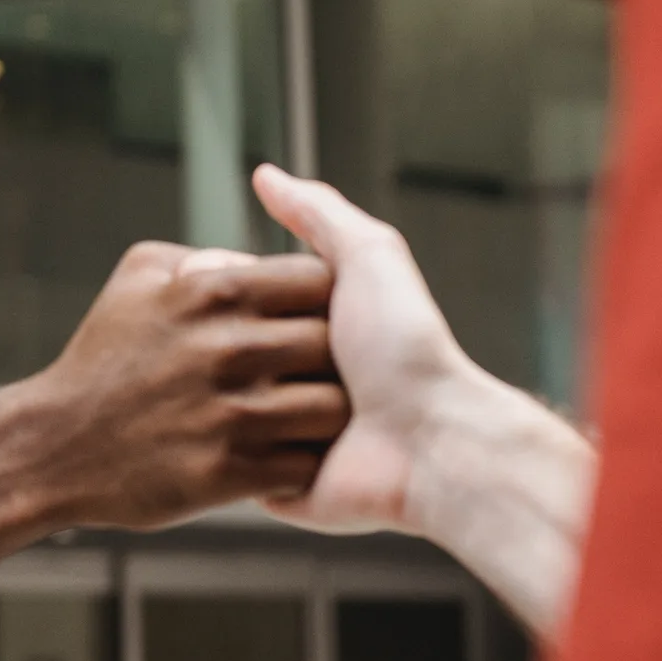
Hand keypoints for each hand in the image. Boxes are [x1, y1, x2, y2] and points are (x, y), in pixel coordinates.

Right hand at [16, 241, 348, 530]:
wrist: (55, 447)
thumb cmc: (100, 359)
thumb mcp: (138, 274)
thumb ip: (204, 256)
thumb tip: (255, 260)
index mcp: (213, 291)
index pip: (318, 277)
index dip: (325, 298)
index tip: (311, 317)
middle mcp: (227, 348)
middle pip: (334, 343)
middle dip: (332, 358)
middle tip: (308, 372)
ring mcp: (230, 415)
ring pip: (330, 409)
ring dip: (323, 416)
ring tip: (300, 417)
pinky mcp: (228, 474)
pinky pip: (304, 465)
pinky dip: (301, 465)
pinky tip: (278, 455)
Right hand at [250, 164, 467, 533]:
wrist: (434, 445)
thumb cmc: (407, 347)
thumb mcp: (368, 258)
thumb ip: (318, 214)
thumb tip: (265, 175)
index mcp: (312, 324)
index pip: (240, 295)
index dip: (234, 290)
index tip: (226, 290)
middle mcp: (296, 377)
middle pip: (229, 351)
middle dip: (240, 350)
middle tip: (266, 355)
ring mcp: (283, 433)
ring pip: (229, 406)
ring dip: (256, 405)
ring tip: (292, 405)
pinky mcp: (278, 485)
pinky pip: (239, 464)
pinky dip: (252, 455)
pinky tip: (274, 444)